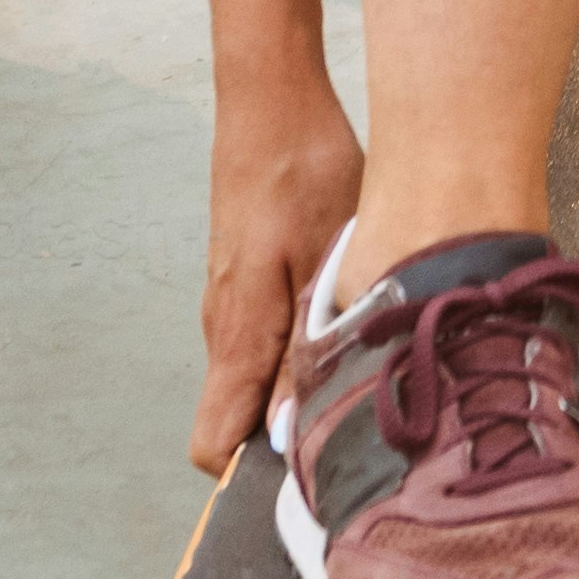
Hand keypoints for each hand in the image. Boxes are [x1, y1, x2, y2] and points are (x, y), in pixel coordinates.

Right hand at [189, 75, 368, 476]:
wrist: (270, 101)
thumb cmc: (303, 174)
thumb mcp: (322, 264)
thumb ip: (302, 355)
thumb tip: (287, 440)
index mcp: (236, 336)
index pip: (211, 447)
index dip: (251, 478)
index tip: (313, 475)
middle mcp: (221, 330)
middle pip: (235, 422)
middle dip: (287, 442)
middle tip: (360, 427)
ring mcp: (228, 305)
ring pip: (253, 381)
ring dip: (298, 393)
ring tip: (368, 373)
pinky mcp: (243, 282)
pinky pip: (262, 343)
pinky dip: (298, 353)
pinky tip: (351, 324)